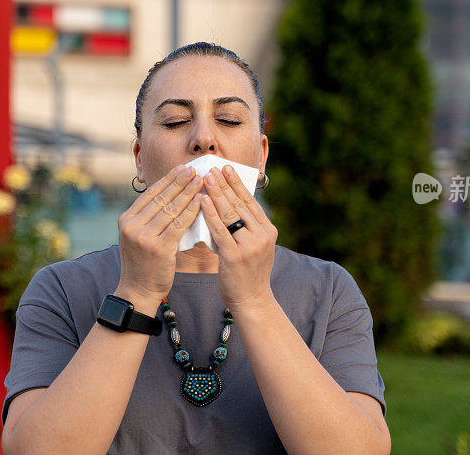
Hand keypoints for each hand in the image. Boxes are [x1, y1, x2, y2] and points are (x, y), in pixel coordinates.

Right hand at [117, 165, 202, 300]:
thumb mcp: (137, 236)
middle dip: (180, 182)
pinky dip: (191, 211)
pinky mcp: (159, 248)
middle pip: (161, 198)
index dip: (168, 179)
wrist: (138, 290)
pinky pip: (179, 225)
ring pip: (171, 209)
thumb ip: (148, 217)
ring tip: (201, 181)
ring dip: (188, 193)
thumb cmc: (143, 262)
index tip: (182, 168)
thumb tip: (169, 193)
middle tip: (195, 169)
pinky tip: (201, 202)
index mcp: (126, 219)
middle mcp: (132, 226)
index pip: (150, 193)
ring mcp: (144, 237)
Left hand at [200, 165, 277, 311]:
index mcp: (268, 230)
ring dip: (216, 194)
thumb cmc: (248, 272)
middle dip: (224, 184)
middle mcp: (262, 235)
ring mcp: (249, 246)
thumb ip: (246, 226)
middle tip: (212, 168)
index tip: (227, 168)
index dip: (237, 183)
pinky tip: (201, 202)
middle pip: (240, 204)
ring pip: (230, 214)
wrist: (252, 300)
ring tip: (205, 178)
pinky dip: (209, 214)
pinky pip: (220, 230)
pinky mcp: (235, 256)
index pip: (250, 201)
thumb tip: (228, 202)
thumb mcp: (255, 246)